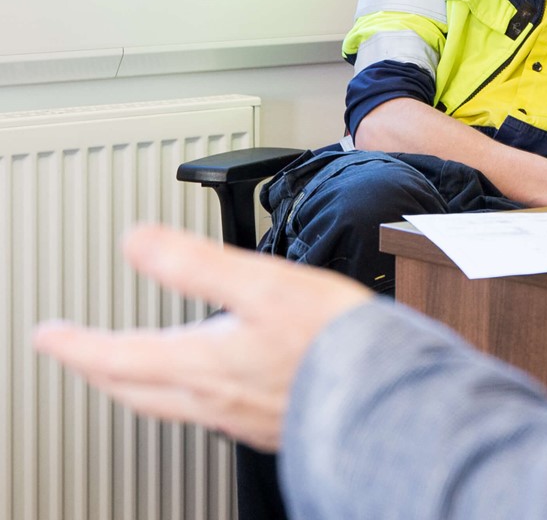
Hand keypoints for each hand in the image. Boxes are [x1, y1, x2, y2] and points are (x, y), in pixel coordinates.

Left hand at [33, 224, 370, 451]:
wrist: (382, 395)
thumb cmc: (329, 341)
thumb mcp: (261, 283)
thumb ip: (195, 262)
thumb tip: (137, 239)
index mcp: (198, 363)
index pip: (116, 356)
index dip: (75, 344)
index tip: (48, 335)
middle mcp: (209, 398)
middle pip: (132, 388)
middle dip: (97, 369)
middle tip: (74, 354)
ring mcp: (236, 417)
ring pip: (165, 404)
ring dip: (136, 383)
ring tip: (129, 368)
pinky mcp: (267, 423)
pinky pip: (205, 413)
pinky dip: (183, 395)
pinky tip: (207, 386)